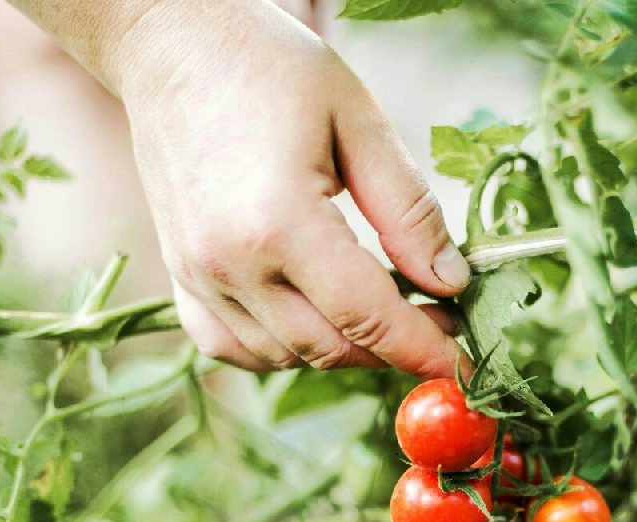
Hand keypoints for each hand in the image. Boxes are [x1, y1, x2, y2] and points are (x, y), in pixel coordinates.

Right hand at [115, 0, 470, 376]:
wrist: (172, 43)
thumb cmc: (269, 66)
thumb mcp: (360, 123)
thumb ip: (409, 212)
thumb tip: (450, 282)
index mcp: (279, 223)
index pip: (368, 317)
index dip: (424, 348)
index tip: (464, 362)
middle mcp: (230, 263)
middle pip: (331, 348)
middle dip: (392, 349)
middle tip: (435, 319)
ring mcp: (197, 275)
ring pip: (285, 357)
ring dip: (342, 349)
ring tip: (381, 310)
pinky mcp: (180, 275)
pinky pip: (234, 347)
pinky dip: (281, 349)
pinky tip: (313, 319)